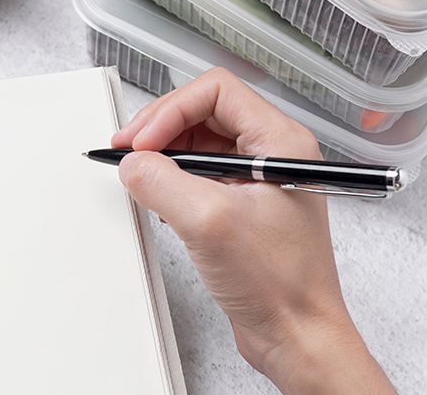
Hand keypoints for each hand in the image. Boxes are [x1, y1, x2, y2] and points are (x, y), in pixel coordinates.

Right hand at [113, 68, 395, 393]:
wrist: (297, 335)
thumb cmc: (281, 285)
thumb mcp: (208, 223)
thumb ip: (162, 182)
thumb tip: (133, 163)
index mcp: (280, 142)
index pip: (216, 91)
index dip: (171, 109)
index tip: (143, 141)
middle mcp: (272, 154)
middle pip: (205, 112)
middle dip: (162, 128)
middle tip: (129, 152)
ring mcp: (259, 180)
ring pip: (200, 143)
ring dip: (165, 155)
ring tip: (141, 175)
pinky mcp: (244, 206)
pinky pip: (201, 175)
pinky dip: (174, 181)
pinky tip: (161, 200)